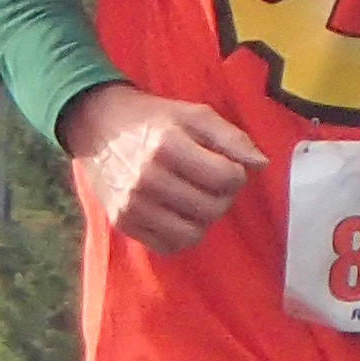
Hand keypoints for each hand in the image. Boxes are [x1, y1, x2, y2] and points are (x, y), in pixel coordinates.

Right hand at [62, 83, 264, 253]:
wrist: (98, 126)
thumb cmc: (153, 119)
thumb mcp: (194, 114)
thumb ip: (231, 137)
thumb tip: (261, 164)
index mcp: (168, 145)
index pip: (226, 178)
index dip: (236, 174)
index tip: (225, 167)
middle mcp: (148, 178)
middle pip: (213, 208)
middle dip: (222, 197)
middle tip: (211, 183)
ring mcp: (133, 204)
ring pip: (192, 233)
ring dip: (203, 218)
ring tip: (195, 200)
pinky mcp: (122, 221)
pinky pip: (167, 245)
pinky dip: (180, 234)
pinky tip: (177, 214)